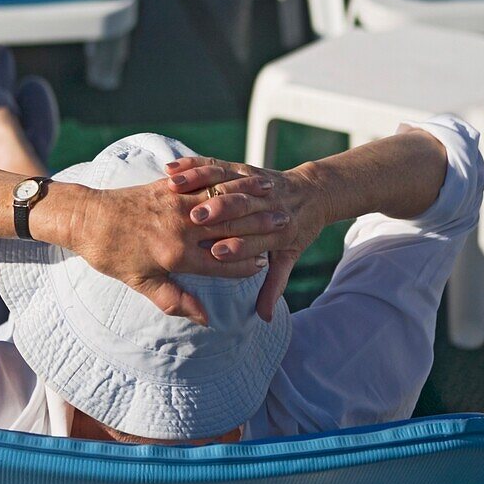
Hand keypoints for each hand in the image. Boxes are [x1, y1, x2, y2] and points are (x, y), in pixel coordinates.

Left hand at [65, 175, 274, 325]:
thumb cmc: (111, 255)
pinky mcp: (167, 187)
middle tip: (282, 224)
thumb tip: (205, 319)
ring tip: (271, 197)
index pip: (222, 262)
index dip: (247, 264)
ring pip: (219, 201)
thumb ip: (175, 300)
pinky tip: (239, 179)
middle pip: (228, 228)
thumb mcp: (140, 284)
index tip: (266, 264)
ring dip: (247, 199)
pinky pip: (200, 182)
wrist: (87, 218)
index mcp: (176, 255)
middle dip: (257, 227)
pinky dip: (222, 181)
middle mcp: (180, 226)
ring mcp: (174, 203)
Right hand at [165, 157, 332, 321]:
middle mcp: (264, 205)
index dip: (236, 248)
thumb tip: (266, 317)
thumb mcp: (289, 256)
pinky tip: (172, 170)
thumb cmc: (296, 230)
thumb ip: (276, 285)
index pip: (250, 243)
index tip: (217, 253)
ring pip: (225, 183)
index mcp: (277, 232)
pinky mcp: (241, 168)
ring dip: (200, 183)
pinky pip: (215, 166)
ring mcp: (251, 183)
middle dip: (216, 213)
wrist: (311, 195)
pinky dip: (193, 166)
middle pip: (236, 210)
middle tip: (193, 218)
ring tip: (175, 187)